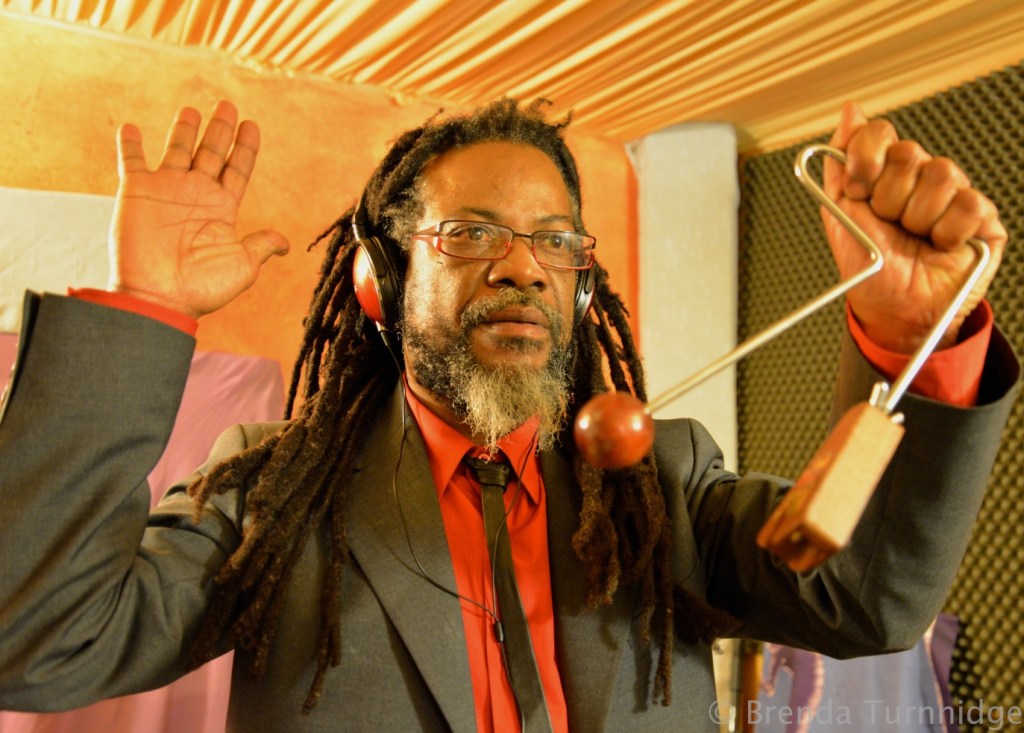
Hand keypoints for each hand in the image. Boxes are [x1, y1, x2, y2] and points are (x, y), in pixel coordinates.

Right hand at [109, 100, 288, 318]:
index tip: (253, 125)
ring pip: (177, 150)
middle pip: (211, 153)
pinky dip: (130, 144)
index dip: (245, 148)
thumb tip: (286, 242)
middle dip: (220, 130)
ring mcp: (166, 191)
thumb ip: (261, 246)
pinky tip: (132, 128)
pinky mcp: (136, 193)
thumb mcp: (243, 266)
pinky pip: (131, 161)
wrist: (159, 298)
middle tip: (228, 105)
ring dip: (184, 129)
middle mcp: (195, 195)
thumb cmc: (201, 288)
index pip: (237, 170)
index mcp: (221, 209)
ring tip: (192, 110)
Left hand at [822, 103, 1005, 352]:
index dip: (865, 159)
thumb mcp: (839, 213)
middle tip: (889, 224)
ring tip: (914, 238)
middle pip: (908, 153)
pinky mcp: (982, 216)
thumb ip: (840, 161)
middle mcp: (920, 177)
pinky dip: (947, 232)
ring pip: (940, 174)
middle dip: (888, 197)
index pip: (879, 133)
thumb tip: (850, 111)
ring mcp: (953, 193)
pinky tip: (940, 246)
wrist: (894, 309)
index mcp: (886, 172)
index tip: (857, 189)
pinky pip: (968, 204)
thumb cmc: (869, 266)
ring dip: (918, 216)